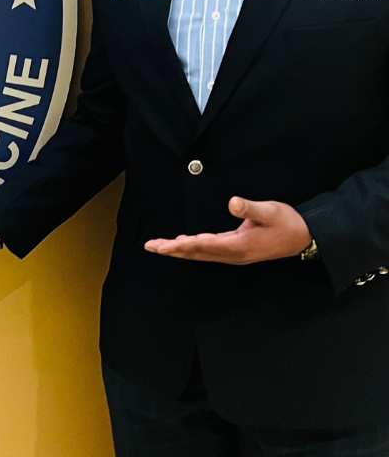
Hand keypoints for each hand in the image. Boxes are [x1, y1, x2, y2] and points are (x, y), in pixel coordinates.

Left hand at [144, 197, 311, 264]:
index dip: (182, 245)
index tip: (164, 245)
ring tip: (159, 246)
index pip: (204, 246)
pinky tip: (183, 243)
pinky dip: (192, 248)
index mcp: (239, 245)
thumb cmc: (287, 222)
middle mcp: (233, 253)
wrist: (305, 237)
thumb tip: (232, 202)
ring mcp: (235, 254)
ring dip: (179, 250)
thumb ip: (250, 208)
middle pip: (197, 253)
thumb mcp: (270, 211)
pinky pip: (208, 251)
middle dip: (173, 250)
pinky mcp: (237, 250)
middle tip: (151, 247)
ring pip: (201, 254)